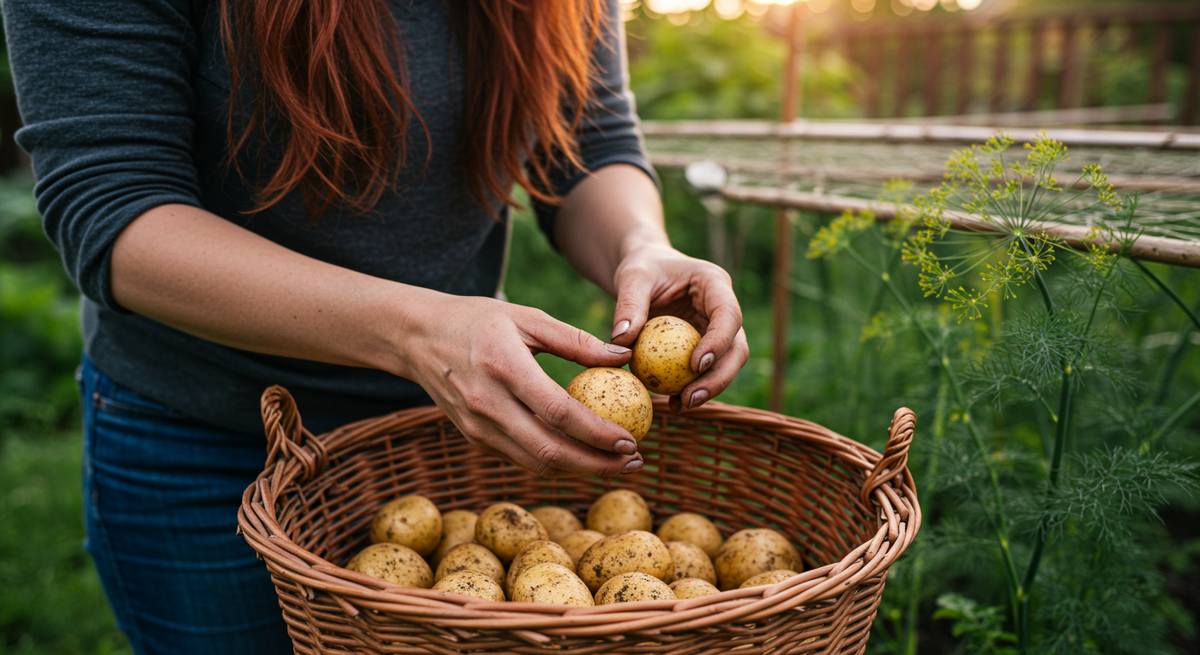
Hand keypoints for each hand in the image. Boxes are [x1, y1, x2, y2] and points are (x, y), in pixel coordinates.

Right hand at [400, 294, 644, 478]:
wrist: (416, 336)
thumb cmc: (478, 320)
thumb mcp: (527, 316)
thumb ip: (576, 340)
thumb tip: (624, 356)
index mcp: (503, 368)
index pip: (558, 413)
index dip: (597, 432)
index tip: (631, 439)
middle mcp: (487, 404)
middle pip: (549, 451)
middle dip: (597, 464)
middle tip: (634, 461)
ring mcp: (477, 427)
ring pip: (536, 463)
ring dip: (580, 470)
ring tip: (617, 463)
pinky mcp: (474, 437)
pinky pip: (521, 458)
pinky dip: (556, 462)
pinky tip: (583, 455)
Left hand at [608, 244, 748, 411]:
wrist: (645, 273)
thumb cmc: (641, 268)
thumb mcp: (632, 277)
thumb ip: (629, 305)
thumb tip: (620, 341)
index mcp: (715, 284)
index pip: (728, 315)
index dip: (718, 342)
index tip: (695, 365)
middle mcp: (724, 310)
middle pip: (737, 348)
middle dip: (719, 377)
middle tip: (690, 397)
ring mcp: (717, 331)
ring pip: (726, 365)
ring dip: (708, 389)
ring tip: (680, 405)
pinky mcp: (705, 347)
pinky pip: (704, 372)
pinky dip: (691, 388)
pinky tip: (672, 404)